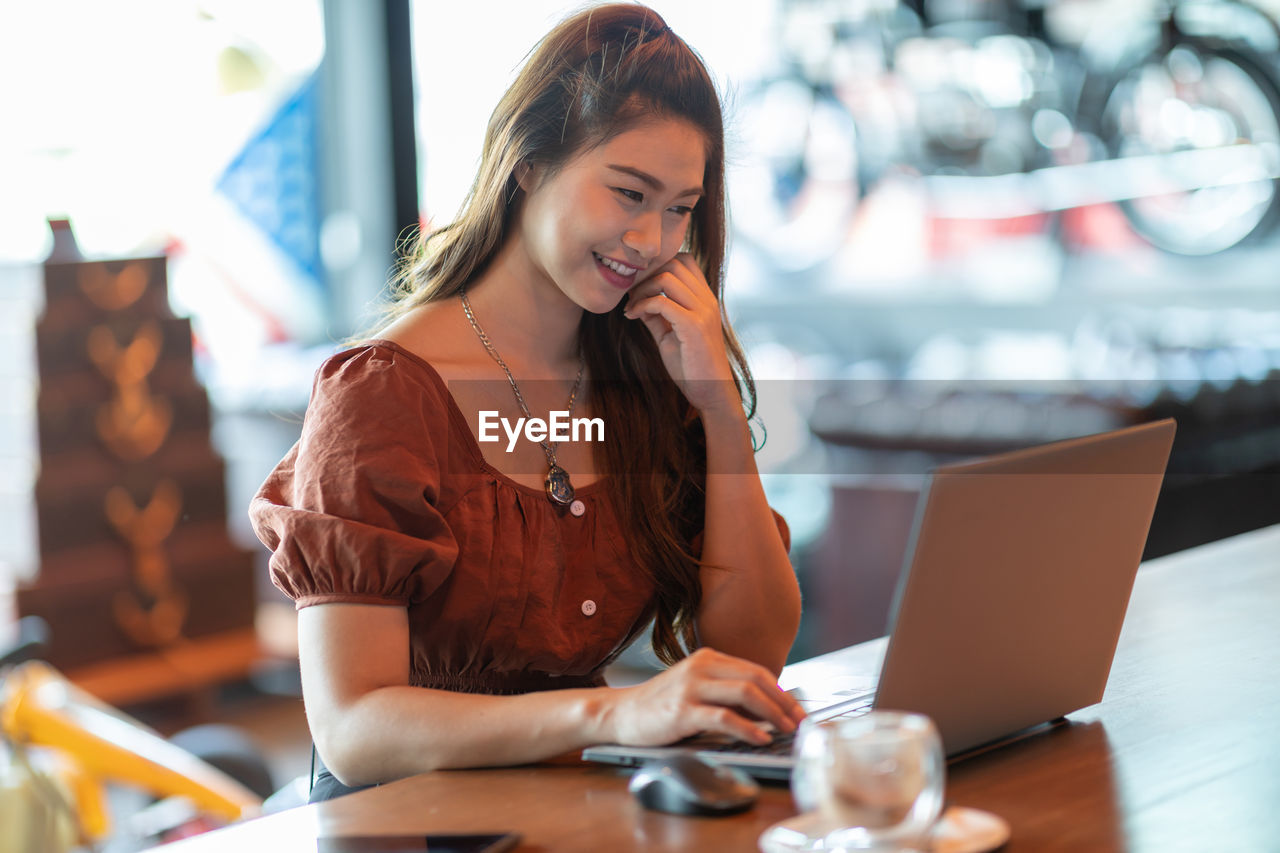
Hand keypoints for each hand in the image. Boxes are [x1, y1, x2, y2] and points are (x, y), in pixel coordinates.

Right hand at [601, 647, 807, 746]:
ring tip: (787, 730)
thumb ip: (725, 692)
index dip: (783, 692)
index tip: (799, 711)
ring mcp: (691, 687)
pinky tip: (760, 738)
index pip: (756, 670)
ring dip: (773, 714)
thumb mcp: (696, 689)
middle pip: (756, 679)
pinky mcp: (683, 710)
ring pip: (745, 694)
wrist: (620, 713)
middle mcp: (701, 667)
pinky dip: (748, 728)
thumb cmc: (661, 706)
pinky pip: (724, 717)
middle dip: (784, 702)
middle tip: (801, 722)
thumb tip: (767, 709)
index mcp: (708, 659)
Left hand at [623, 253, 739, 415]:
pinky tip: (632, 316)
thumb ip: (656, 316)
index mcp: (704, 299)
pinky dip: (642, 306)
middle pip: (674, 263)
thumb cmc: (691, 366)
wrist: (711, 392)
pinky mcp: (694, 327)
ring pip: (667, 278)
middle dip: (646, 274)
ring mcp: (703, 312)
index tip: (639, 285)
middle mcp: (707, 300)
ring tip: (631, 306)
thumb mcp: (669, 335)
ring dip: (642, 289)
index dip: (658, 265)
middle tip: (630, 294)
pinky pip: (662, 303)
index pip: (684, 260)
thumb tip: (636, 301)